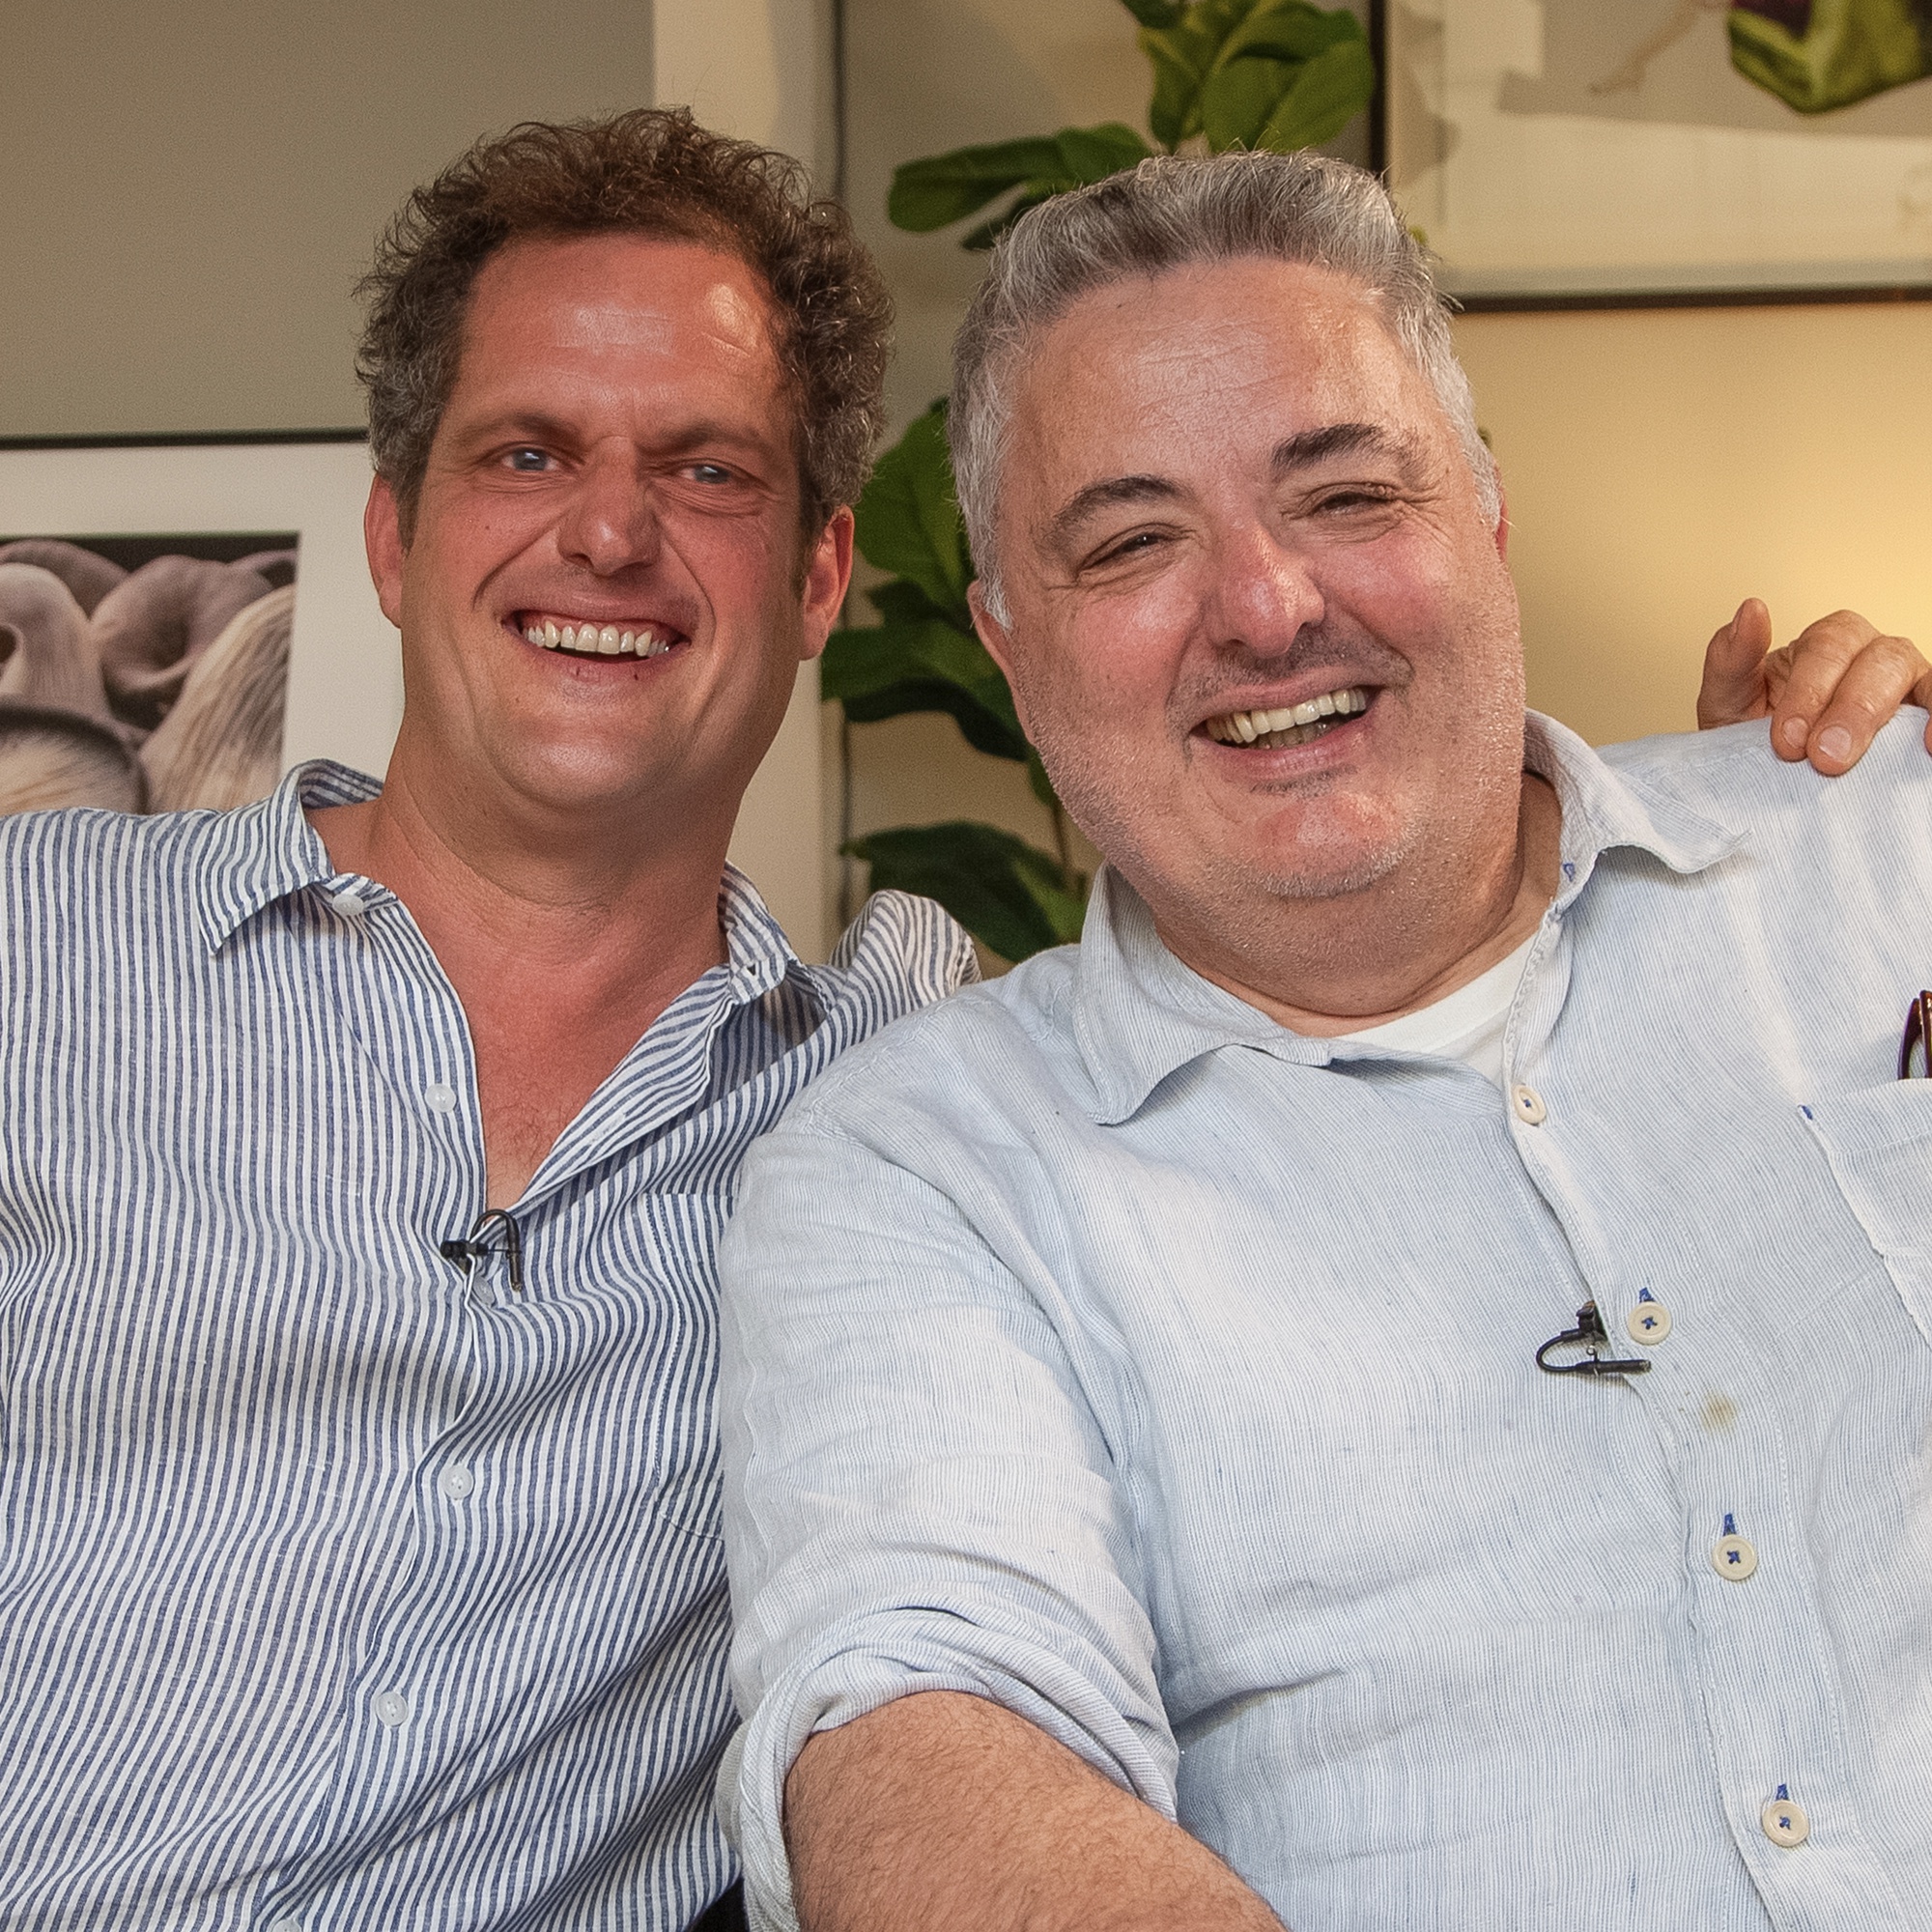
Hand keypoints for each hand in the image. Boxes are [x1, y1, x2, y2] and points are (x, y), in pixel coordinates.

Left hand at [1698, 599, 1931, 772]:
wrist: (1762, 777)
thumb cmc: (1747, 734)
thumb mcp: (1727, 699)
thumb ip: (1731, 656)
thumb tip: (1752, 608)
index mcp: (1826, 642)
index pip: (1829, 648)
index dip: (1810, 692)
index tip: (1787, 741)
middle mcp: (1871, 653)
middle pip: (1879, 661)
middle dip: (1850, 710)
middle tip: (1822, 757)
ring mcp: (1903, 683)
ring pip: (1917, 679)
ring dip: (1892, 719)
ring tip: (1879, 758)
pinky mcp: (1921, 714)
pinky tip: (1930, 748)